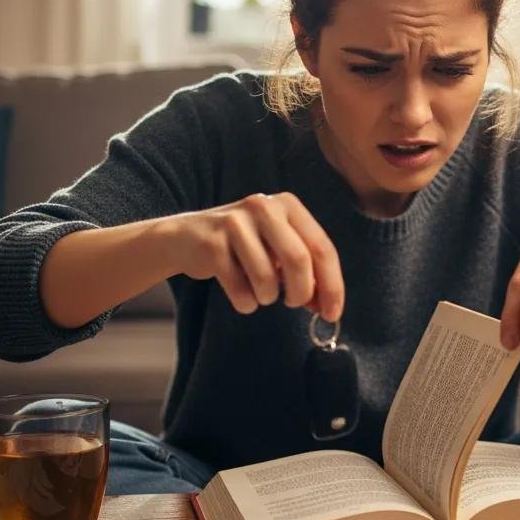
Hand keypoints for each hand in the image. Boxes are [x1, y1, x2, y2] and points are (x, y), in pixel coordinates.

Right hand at [167, 192, 343, 318]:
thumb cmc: (244, 248)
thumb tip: (328, 307)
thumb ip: (306, 272)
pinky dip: (245, 302)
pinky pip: (239, 288)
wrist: (186, 238)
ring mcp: (235, 222)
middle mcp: (264, 207)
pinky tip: (240, 292)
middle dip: (301, 293)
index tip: (332, 314)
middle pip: (299, 260)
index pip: (322, 248)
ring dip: (268, 297)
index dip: (332, 286)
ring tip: (260, 292)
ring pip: (267, 278)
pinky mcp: (212, 243)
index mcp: (288, 205)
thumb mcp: (278, 250)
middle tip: (294, 304)